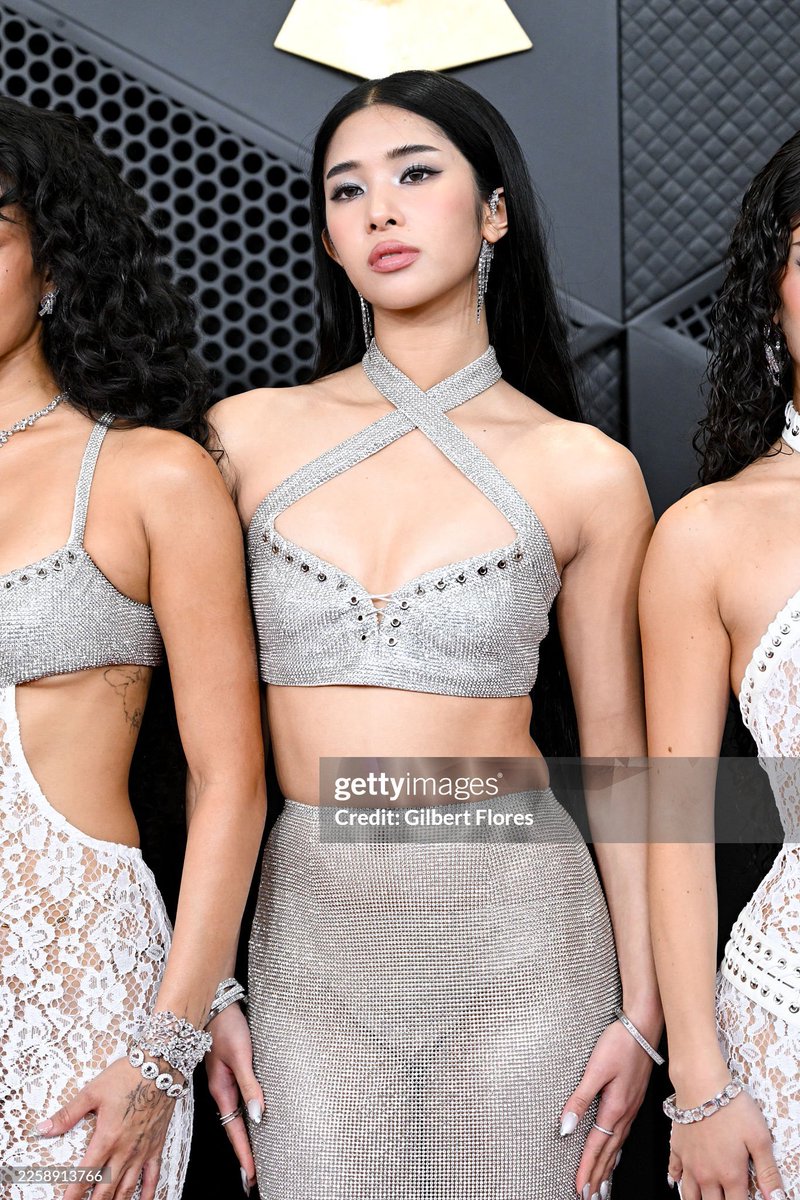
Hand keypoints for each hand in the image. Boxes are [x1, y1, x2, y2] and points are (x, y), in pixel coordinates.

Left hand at [36, 1055, 177, 1199]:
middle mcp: (124, 1150)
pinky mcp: (156, 1146)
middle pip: (105, 1189)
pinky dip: (149, 1193)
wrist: (160, 1066)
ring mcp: (142, 1151)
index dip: (73, 1194)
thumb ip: (68, 1114)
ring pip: (127, 1188)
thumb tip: (44, 1128)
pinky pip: (153, 1176)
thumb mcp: (93, 1091)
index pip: (85, 1175)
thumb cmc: (127, 1076)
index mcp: (106, 1138)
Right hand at [204, 1003, 263, 1195]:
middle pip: (233, 1128)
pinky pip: (237, 1100)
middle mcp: (221, 1089)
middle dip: (243, 1152)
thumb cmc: (227, 1026)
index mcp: (221, 1090)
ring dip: (244, 1136)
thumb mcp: (241, 1056)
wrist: (216, 1003)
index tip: (252, 1175)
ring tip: (255, 1156)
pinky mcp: (229, 1071)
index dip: (244, 1153)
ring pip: (235, 1116)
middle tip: (253, 1176)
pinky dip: (244, 1116)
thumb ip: (250, 1085)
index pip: (235, 1130)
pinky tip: (252, 1119)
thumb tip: (258, 1115)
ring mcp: (224, 1081)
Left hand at [560, 1018, 653, 1198]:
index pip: (596, 1147)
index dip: (586, 1169)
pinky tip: (614, 1155)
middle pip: (608, 1153)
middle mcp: (625, 1112)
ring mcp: (631, 1107)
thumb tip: (565, 1126)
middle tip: (588, 1196)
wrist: (644, 1026)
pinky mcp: (632, 1099)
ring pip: (617, 1146)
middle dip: (597, 1176)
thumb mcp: (595, 1069)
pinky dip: (616, 1152)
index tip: (579, 1189)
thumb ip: (579, 1099)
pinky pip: (623, 1134)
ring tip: (601, 1187)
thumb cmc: (620, 1043)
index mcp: (614, 1108)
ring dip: (607, 1168)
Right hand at [667, 1089, 784, 1199]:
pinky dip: (676, 1179)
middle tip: (724, 1198)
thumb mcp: (760, 1138)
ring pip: (689, 1195)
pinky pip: (673, 1171)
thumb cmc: (732, 1108)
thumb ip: (768, 1172)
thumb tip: (776, 1198)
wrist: (701, 1085)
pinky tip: (678, 1180)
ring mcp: (690, 1162)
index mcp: (730, 1175)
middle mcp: (707, 1174)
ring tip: (703, 1199)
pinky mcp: (677, 1147)